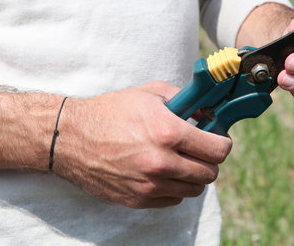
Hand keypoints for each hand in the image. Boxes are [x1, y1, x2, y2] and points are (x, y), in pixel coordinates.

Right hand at [53, 81, 232, 208]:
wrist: (70, 137)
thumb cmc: (110, 111)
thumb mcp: (150, 93)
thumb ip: (185, 101)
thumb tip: (208, 114)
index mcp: (167, 132)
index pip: (218, 150)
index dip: (223, 143)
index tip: (218, 139)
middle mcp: (161, 162)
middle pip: (209, 173)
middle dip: (209, 160)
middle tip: (199, 149)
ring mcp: (149, 185)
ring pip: (194, 189)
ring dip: (193, 175)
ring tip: (180, 160)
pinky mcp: (137, 199)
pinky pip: (173, 200)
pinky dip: (174, 188)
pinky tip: (163, 172)